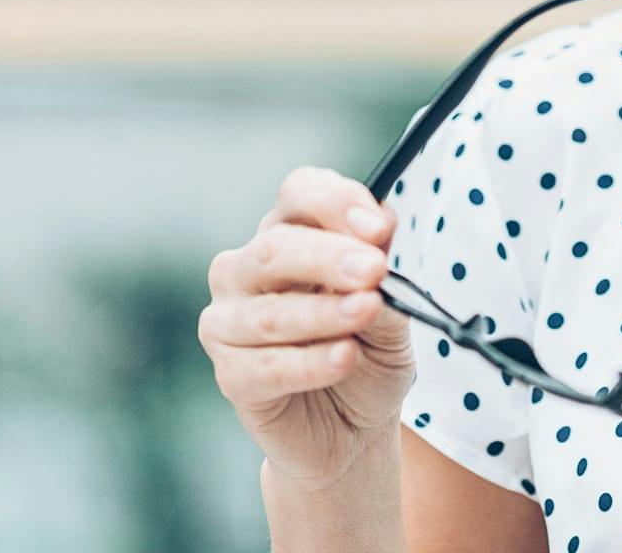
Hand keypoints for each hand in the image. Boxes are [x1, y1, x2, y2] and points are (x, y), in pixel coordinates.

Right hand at [200, 165, 416, 484]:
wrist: (355, 427)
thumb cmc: (368, 349)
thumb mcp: (392, 309)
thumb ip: (384, 279)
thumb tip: (379, 250)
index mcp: (291, 231)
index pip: (300, 193)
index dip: (336, 203)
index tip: (380, 229)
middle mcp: (248, 268)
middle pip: (275, 247)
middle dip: (328, 257)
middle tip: (373, 270)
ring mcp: (229, 321)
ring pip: (268, 312)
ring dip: (322, 313)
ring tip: (366, 314)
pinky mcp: (230, 374)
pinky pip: (264, 367)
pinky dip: (309, 363)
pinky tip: (345, 357)